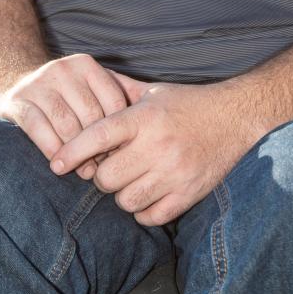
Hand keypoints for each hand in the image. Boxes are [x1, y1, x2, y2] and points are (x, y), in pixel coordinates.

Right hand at [0, 55, 140, 177]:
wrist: (12, 82)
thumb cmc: (62, 96)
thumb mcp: (85, 90)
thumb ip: (108, 104)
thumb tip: (138, 139)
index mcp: (85, 65)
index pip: (113, 101)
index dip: (120, 132)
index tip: (121, 152)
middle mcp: (62, 69)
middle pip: (91, 115)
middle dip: (99, 146)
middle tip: (103, 167)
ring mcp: (38, 83)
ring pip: (66, 125)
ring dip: (77, 154)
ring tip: (84, 171)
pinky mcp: (17, 101)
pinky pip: (40, 130)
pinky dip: (52, 150)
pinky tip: (58, 165)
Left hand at [50, 80, 251, 224]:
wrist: (236, 117)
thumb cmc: (186, 104)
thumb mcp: (151, 90)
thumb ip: (117, 88)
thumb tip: (85, 77)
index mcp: (144, 118)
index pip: (97, 137)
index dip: (72, 152)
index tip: (56, 164)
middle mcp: (158, 145)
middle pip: (106, 178)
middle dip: (103, 176)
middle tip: (114, 167)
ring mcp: (175, 172)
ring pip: (125, 201)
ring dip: (124, 195)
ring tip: (134, 180)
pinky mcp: (189, 194)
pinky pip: (149, 217)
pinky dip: (144, 211)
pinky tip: (150, 194)